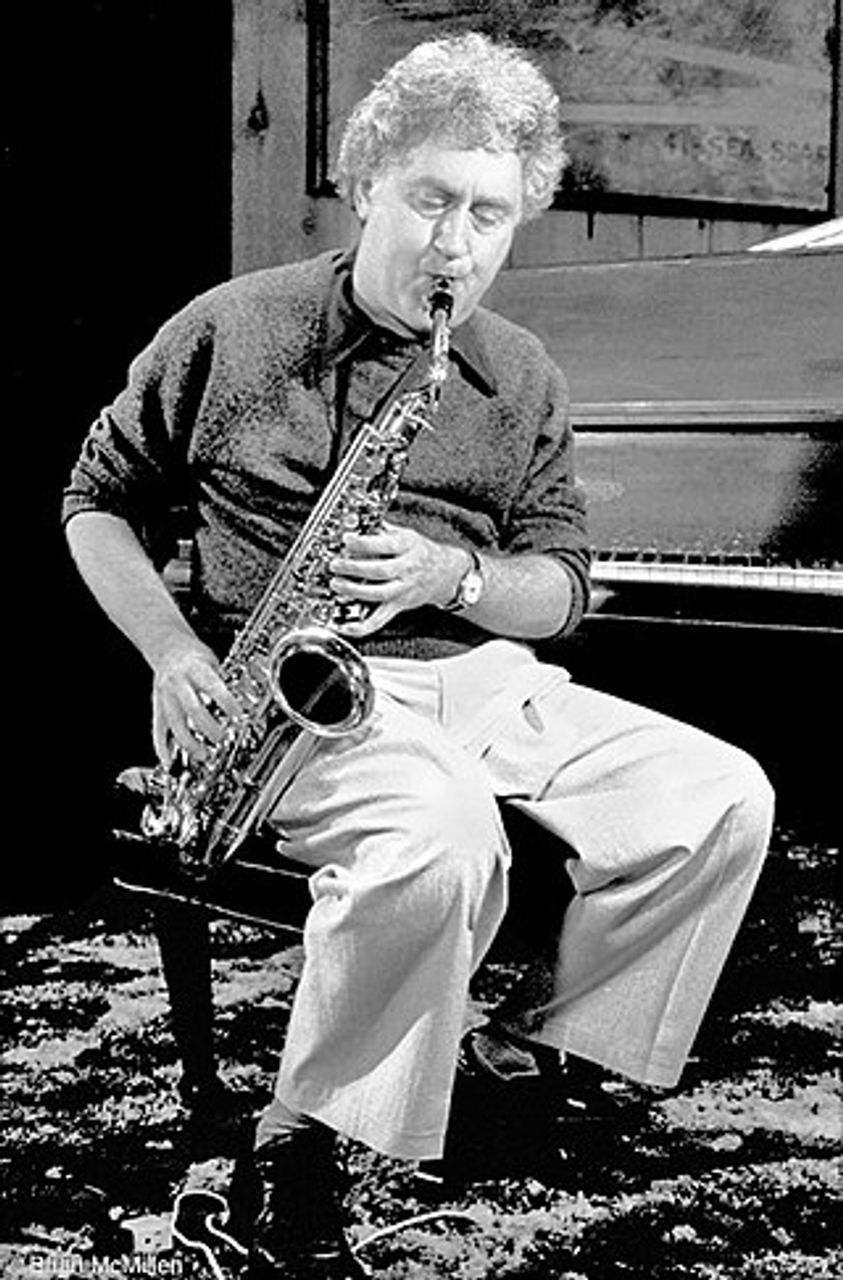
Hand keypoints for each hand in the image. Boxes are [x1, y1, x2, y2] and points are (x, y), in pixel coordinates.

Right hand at [151, 637, 242, 762]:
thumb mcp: (212, 660)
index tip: (239, 715)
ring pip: (175, 723)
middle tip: (223, 738)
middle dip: (209, 727)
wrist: (165, 645)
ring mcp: (165, 696)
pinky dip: (162, 746)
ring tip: (203, 754)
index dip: (227, 702)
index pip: (212, 686)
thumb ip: (222, 681)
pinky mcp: (157, 706)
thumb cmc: (191, 653)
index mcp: (194, 668)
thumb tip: (241, 701)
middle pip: (193, 709)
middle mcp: (178, 683)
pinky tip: (168, 760)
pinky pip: (158, 728)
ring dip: (189, 742)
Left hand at [328, 522, 466, 635]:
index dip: (364, 543)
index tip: (347, 540)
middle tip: (336, 565)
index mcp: (408, 547)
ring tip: (337, 584)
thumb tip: (358, 525)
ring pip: (378, 594)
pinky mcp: (398, 606)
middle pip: (379, 571)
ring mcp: (403, 590)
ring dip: (354, 590)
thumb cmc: (423, 552)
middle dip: (354, 568)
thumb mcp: (406, 534)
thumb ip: (383, 530)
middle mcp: (407, 569)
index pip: (385, 545)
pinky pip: (379, 620)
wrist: (447, 572)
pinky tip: (345, 626)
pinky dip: (361, 626)